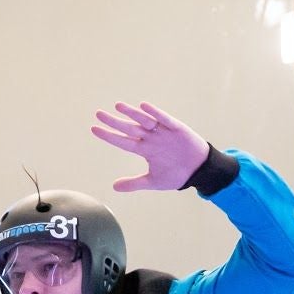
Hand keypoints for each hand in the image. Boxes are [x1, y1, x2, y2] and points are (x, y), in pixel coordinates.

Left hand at [90, 101, 206, 191]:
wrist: (199, 170)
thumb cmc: (176, 174)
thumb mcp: (153, 181)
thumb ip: (134, 183)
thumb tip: (114, 187)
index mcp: (144, 150)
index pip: (122, 141)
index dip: (109, 136)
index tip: (94, 129)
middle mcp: (150, 139)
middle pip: (129, 128)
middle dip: (114, 121)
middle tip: (99, 114)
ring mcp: (162, 132)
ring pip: (144, 121)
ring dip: (132, 113)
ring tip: (118, 106)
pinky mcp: (176, 128)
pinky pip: (164, 119)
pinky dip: (155, 113)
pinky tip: (144, 106)